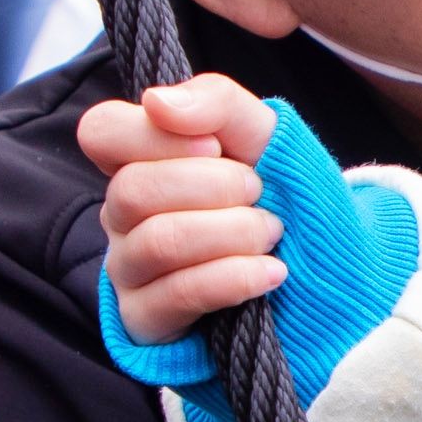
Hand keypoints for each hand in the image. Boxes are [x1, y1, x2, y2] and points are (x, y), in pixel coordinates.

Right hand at [84, 74, 288, 344]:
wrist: (319, 266)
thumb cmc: (277, 191)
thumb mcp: (261, 132)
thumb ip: (214, 100)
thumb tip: (157, 101)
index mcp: (138, 159)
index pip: (101, 131)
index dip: (158, 135)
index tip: (216, 145)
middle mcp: (122, 214)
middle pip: (134, 190)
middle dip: (217, 187)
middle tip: (259, 194)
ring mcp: (128, 269)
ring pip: (159, 242)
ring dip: (233, 232)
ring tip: (271, 234)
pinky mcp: (146, 321)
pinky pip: (177, 295)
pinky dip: (234, 278)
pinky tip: (271, 273)